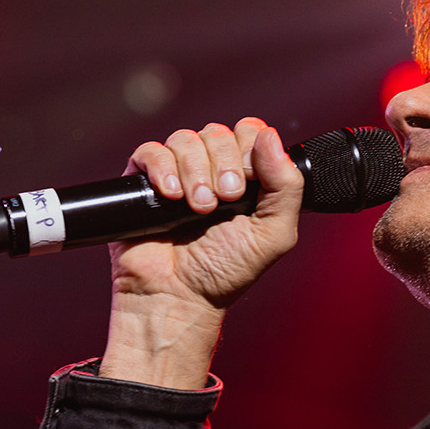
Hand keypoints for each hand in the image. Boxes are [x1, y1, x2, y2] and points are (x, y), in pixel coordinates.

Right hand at [98, 118, 304, 388]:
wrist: (177, 297)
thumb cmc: (224, 273)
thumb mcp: (273, 234)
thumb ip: (286, 185)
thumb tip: (271, 136)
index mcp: (245, 176)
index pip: (249, 132)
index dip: (249, 149)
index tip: (246, 187)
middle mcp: (211, 169)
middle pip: (218, 132)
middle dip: (224, 164)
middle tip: (224, 201)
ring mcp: (177, 173)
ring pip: (185, 139)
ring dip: (195, 172)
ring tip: (197, 209)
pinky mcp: (143, 182)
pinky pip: (151, 151)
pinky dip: (163, 168)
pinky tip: (170, 196)